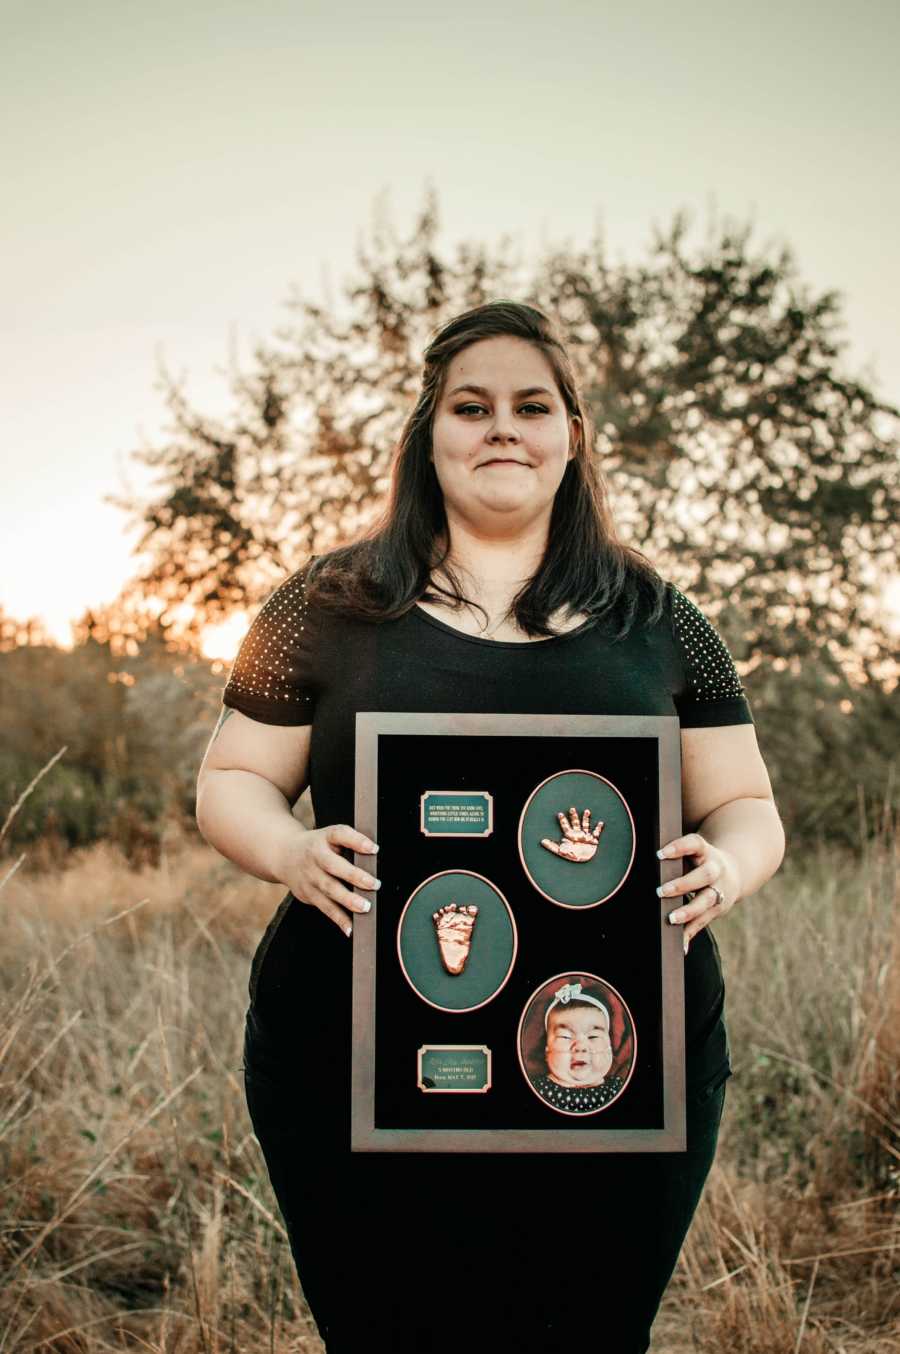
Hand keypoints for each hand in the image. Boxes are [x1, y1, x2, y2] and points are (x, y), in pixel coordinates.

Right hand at [278, 822, 379, 936]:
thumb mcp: (330, 836)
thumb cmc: (317, 846)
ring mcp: (310, 876)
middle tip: (374, 884)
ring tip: (365, 908)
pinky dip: (338, 919)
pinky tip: (350, 928)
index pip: (340, 834)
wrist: (284, 855)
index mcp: (324, 838)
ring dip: (348, 900)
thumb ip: (351, 843)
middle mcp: (315, 856)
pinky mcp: (308, 894)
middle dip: (355, 876)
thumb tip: (376, 857)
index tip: (374, 849)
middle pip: (334, 866)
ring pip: (329, 889)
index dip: (357, 841)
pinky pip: (325, 908)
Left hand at [540, 806, 604, 862]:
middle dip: (573, 816)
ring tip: (587, 811)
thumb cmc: (572, 855)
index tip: (560, 814)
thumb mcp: (561, 851)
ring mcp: (586, 835)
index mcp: (570, 835)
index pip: (565, 826)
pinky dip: (599, 828)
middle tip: (571, 808)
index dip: (562, 820)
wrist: (584, 861)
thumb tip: (542, 841)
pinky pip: (596, 832)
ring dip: (586, 818)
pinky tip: (600, 822)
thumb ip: (552, 846)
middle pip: (575, 822)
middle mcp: (577, 833)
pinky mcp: (593, 839)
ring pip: (585, 824)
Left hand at [656, 832, 739, 953]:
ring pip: (706, 901)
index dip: (679, 848)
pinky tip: (681, 946)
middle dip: (683, 884)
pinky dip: (691, 934)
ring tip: (671, 919)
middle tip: (660, 891)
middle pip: (705, 875)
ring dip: (688, 912)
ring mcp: (719, 890)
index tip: (659, 854)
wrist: (734, 873)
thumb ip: (673, 856)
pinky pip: (703, 922)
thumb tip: (645, 858)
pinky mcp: (717, 909)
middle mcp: (715, 870)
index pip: (694, 844)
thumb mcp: (692, 853)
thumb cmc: (699, 861)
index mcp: (706, 852)